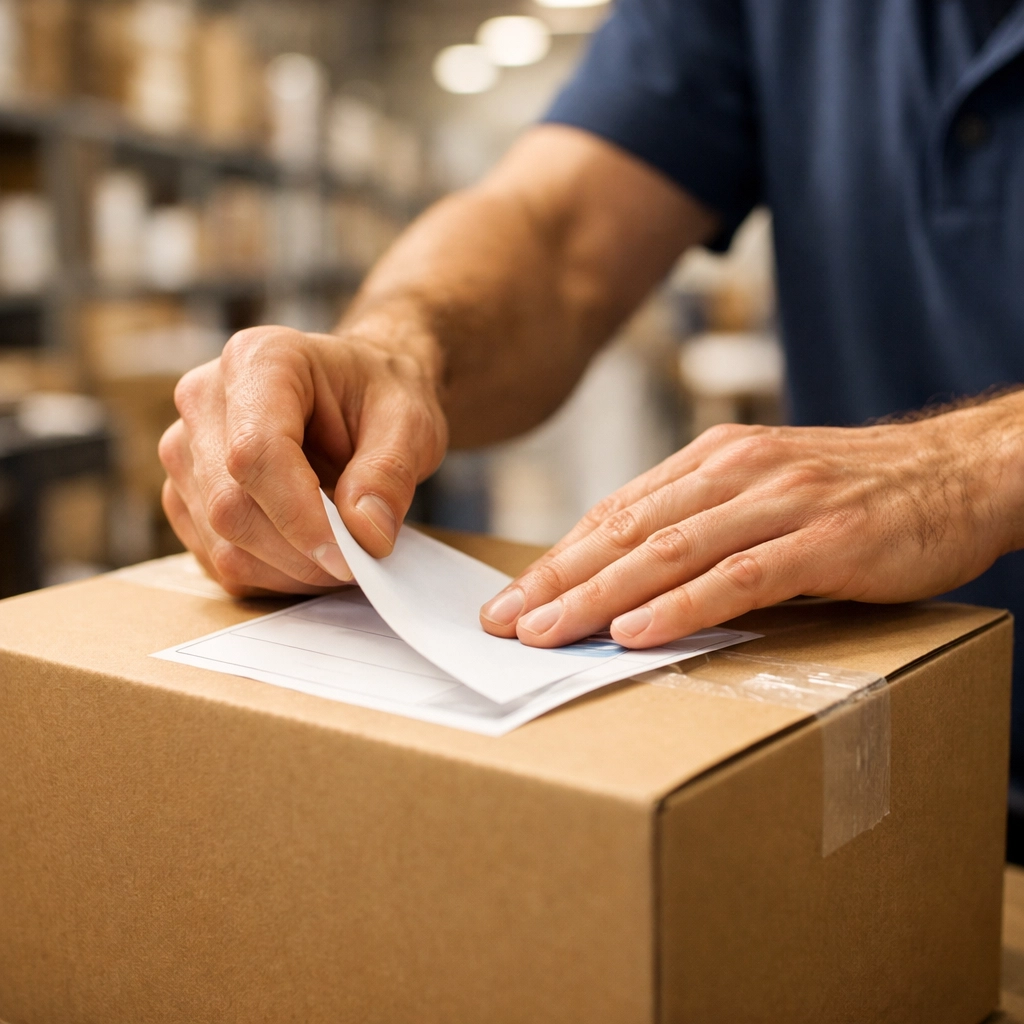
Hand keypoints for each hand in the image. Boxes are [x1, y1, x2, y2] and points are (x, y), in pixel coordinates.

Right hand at [159, 324, 446, 596]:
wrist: (357, 395)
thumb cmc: (379, 398)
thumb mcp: (410, 422)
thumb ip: (390, 473)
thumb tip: (368, 535)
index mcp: (258, 360)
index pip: (255, 452)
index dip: (299, 517)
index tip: (349, 558)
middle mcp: (204, 400)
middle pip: (231, 506)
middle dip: (301, 553)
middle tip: (361, 563)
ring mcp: (185, 450)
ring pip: (222, 543)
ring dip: (290, 570)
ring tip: (343, 553)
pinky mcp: (185, 496)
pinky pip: (218, 561)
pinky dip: (272, 575)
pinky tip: (312, 555)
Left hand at [480, 397, 1023, 647]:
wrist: (957, 471)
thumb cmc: (855, 492)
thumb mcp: (765, 493)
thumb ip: (704, 525)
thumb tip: (635, 579)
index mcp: (713, 461)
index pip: (616, 513)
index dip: (558, 558)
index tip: (513, 596)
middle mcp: (735, 473)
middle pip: (625, 532)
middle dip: (556, 580)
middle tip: (504, 622)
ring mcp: (777, 503)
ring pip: (667, 552)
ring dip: (598, 595)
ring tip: (547, 633)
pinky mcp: (821, 541)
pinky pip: (737, 577)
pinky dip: (682, 606)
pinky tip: (635, 631)